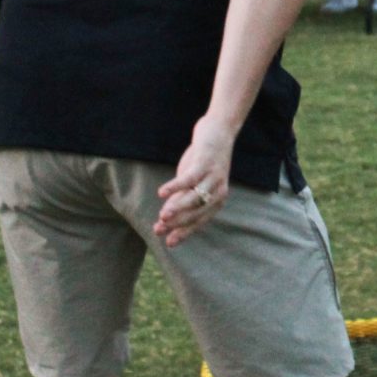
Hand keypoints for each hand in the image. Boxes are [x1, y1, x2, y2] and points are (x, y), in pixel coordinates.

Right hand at [155, 118, 235, 247]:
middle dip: (176, 223)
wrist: (218, 132)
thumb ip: (181, 199)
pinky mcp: (205, 164)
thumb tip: (165, 217)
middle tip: (158, 229)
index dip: (184, 232)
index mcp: (217, 200)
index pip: (200, 221)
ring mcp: (213, 178)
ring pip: (194, 198)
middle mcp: (218, 192)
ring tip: (162, 217)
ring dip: (177, 209)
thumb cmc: (203, 161)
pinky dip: (174, 187)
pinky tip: (161, 193)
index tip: (169, 243)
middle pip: (196, 212)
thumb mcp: (193, 183)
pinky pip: (188, 179)